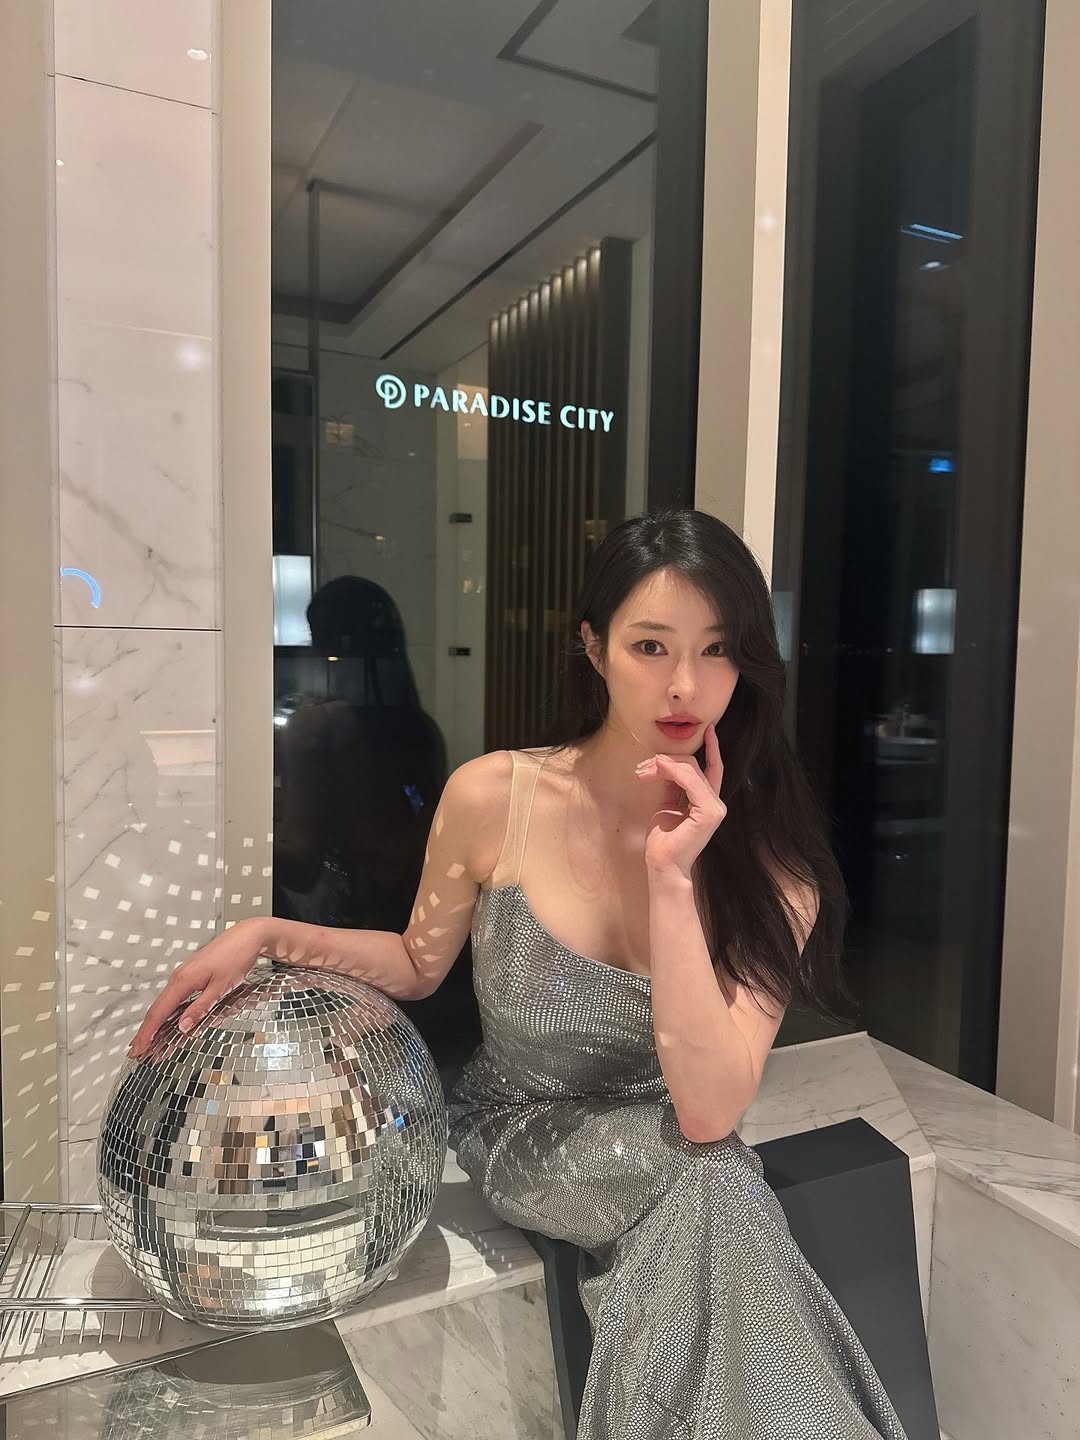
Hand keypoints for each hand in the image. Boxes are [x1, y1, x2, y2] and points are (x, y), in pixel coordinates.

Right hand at [126, 917, 266, 1059]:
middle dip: (146, 1031)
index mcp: (183, 980)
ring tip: (149, 1042)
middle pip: (157, 1009)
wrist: (247, 936)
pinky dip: (168, 1012)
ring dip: (156, 1023)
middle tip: (137, 1052)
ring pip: (165, 1003)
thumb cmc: (236, 957)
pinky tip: (168, 1022)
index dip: (147, 1033)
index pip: (159, 1012)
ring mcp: (184, 975)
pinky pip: (174, 997)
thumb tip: (182, 1027)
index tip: (138, 1050)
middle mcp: (179, 976)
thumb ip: (200, 1008)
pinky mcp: (191, 974)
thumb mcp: (221, 987)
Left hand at [635, 722, 726, 879]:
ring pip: (690, 768)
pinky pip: (689, 779)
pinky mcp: (709, 811)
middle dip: (665, 759)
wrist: (664, 865)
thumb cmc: (664, 841)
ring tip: (642, 771)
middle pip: (693, 763)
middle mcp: (715, 802)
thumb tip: (665, 766)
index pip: (714, 767)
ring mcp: (715, 807)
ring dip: (662, 764)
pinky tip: (653, 772)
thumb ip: (672, 787)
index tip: (708, 728)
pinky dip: (670, 770)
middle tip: (642, 767)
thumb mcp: (667, 806)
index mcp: (707, 801)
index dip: (712, 747)